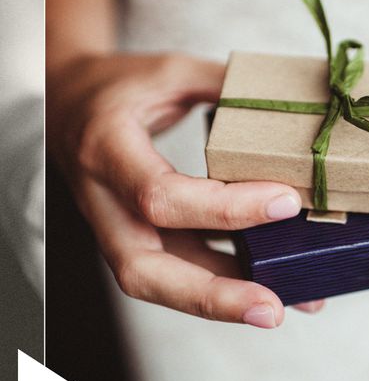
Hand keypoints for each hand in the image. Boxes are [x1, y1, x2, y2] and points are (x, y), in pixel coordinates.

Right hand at [47, 52, 323, 326]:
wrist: (69, 103)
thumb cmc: (118, 87)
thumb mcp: (168, 72)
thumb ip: (224, 86)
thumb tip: (287, 104)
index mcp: (107, 150)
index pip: (160, 196)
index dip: (224, 208)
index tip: (286, 202)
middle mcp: (105, 201)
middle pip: (144, 271)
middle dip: (212, 296)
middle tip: (274, 308)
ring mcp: (117, 226)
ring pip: (159, 282)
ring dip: (222, 301)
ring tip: (284, 304)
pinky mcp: (137, 234)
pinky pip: (175, 266)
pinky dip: (221, 280)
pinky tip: (268, 281)